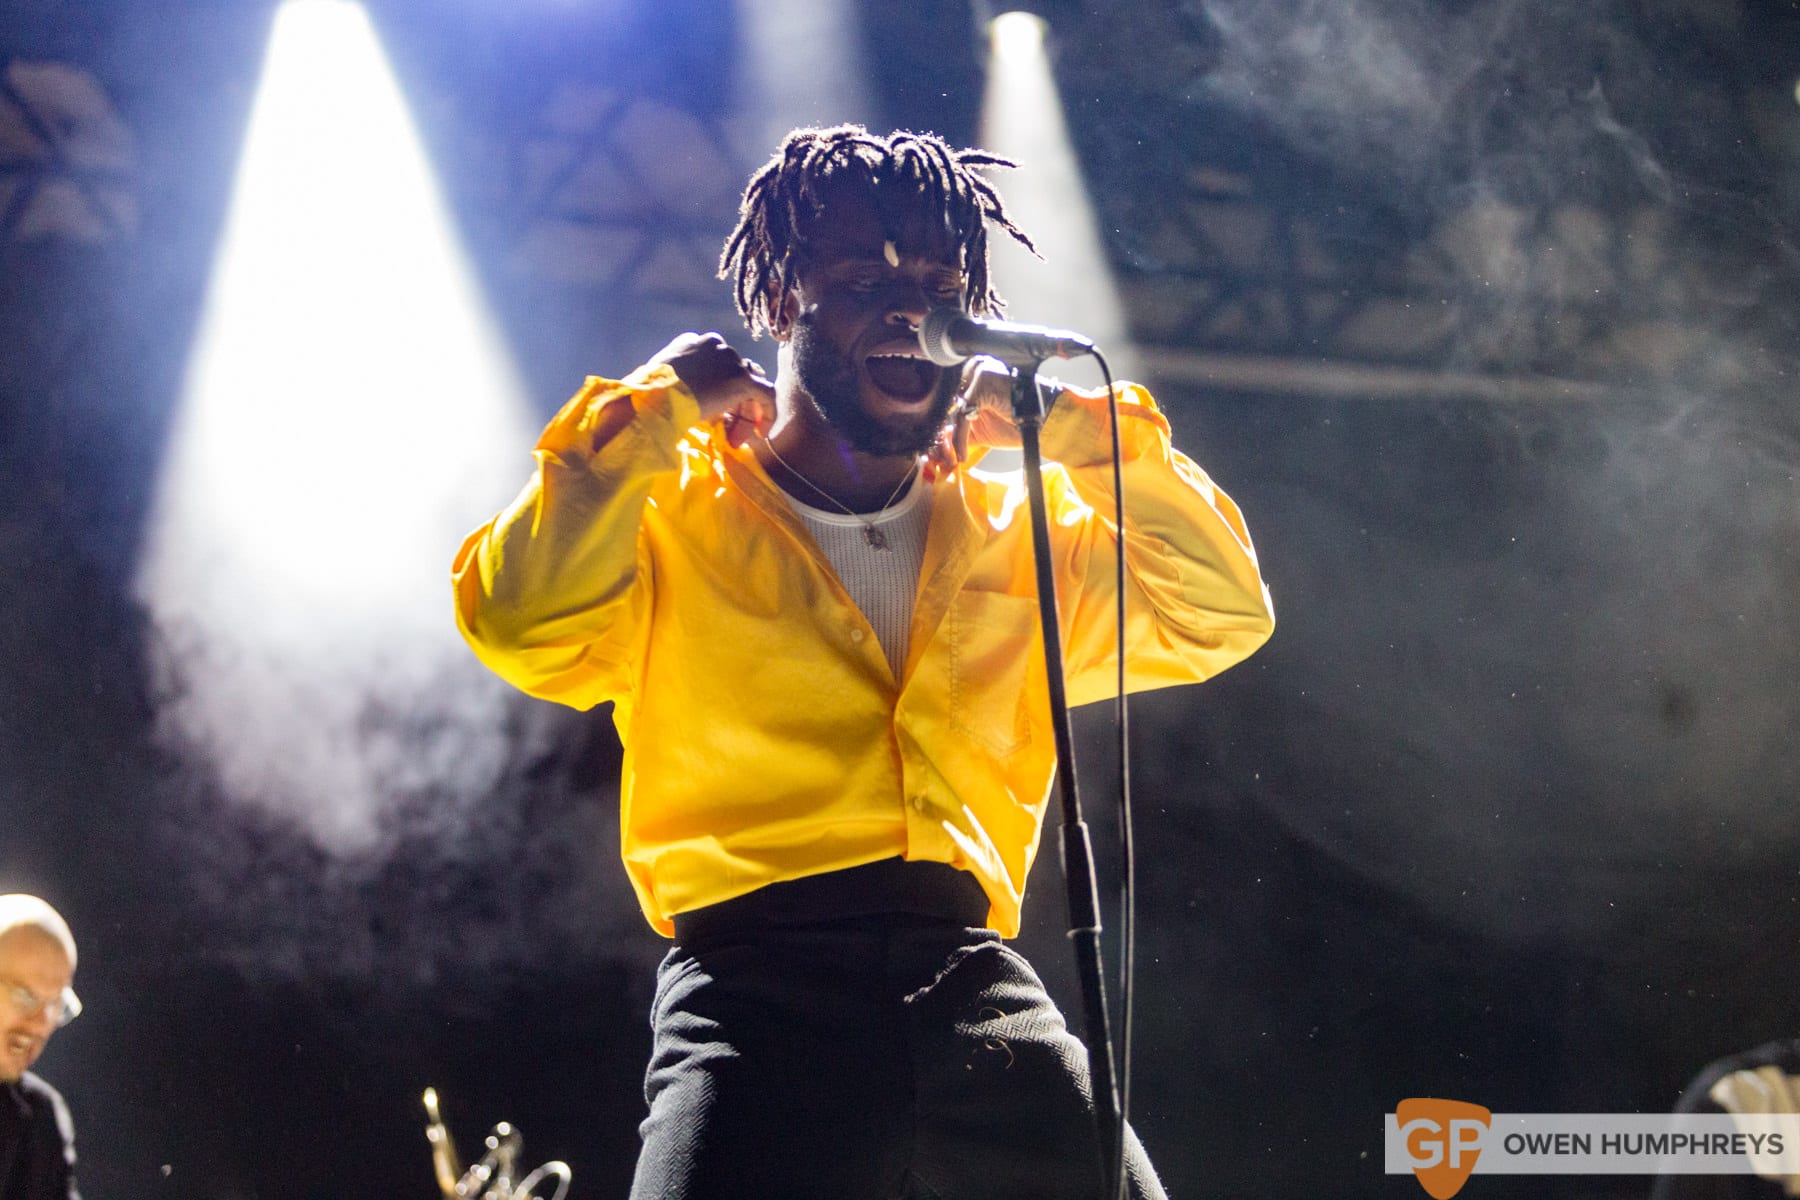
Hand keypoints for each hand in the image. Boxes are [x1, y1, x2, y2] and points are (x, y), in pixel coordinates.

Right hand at [650, 332, 774, 444]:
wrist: (657, 396)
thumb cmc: (649, 394)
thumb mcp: (659, 380)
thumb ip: (676, 381)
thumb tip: (682, 397)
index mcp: (692, 342)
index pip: (715, 364)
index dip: (716, 389)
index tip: (712, 413)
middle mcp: (714, 345)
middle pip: (733, 374)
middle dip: (731, 405)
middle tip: (726, 433)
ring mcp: (730, 359)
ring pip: (747, 386)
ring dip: (743, 414)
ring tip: (735, 439)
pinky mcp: (742, 378)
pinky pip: (766, 394)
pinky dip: (767, 412)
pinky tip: (761, 433)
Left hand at [925, 357, 1017, 479]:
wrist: (1044, 420)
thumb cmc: (1016, 422)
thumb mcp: (979, 427)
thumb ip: (958, 429)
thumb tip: (936, 441)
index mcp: (970, 376)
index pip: (947, 401)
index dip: (941, 428)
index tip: (937, 452)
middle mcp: (972, 368)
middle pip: (946, 404)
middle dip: (942, 435)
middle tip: (940, 458)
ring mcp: (977, 372)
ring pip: (952, 410)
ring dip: (949, 440)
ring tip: (952, 459)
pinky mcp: (982, 382)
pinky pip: (963, 415)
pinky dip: (960, 438)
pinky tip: (962, 454)